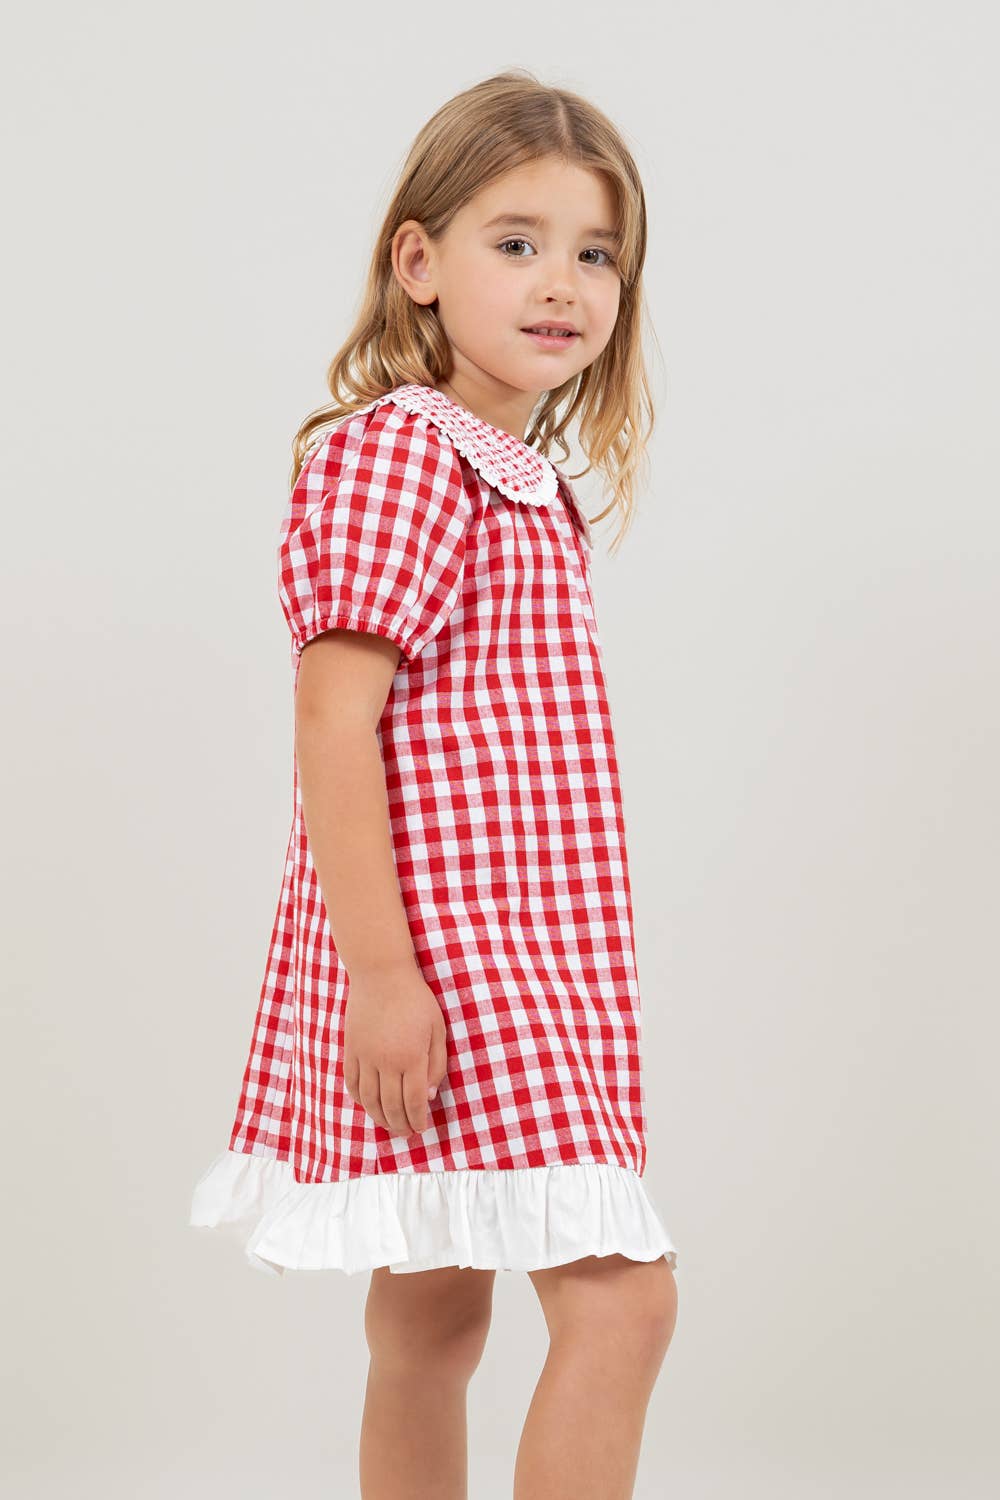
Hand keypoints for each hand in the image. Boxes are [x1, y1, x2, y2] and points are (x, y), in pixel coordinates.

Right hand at [342, 958, 448, 1137]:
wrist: (380, 974)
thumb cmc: (416, 999)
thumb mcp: (437, 1029)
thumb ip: (436, 1065)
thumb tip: (430, 1096)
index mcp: (412, 1057)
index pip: (415, 1102)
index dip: (418, 1120)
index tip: (422, 1129)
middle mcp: (386, 1062)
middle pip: (391, 1106)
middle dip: (400, 1125)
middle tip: (406, 1133)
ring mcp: (365, 1057)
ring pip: (369, 1100)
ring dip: (379, 1117)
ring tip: (388, 1125)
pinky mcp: (350, 1050)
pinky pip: (352, 1083)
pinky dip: (359, 1099)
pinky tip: (368, 1105)